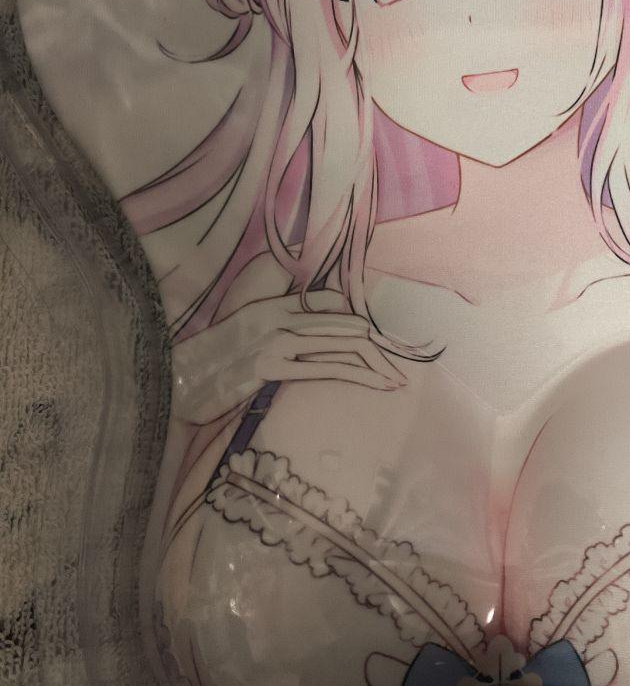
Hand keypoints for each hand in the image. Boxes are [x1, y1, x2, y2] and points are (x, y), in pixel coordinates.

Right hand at [171, 290, 407, 426]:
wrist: (176, 379)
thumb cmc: (209, 362)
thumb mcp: (243, 332)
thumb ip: (273, 325)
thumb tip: (304, 333)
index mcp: (272, 304)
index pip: (328, 302)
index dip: (354, 321)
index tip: (374, 340)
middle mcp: (278, 316)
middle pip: (342, 324)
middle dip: (376, 345)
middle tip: (398, 362)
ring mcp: (276, 340)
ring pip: (341, 344)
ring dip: (375, 362)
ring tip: (396, 378)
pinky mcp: (272, 367)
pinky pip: (325, 368)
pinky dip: (357, 375)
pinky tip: (376, 384)